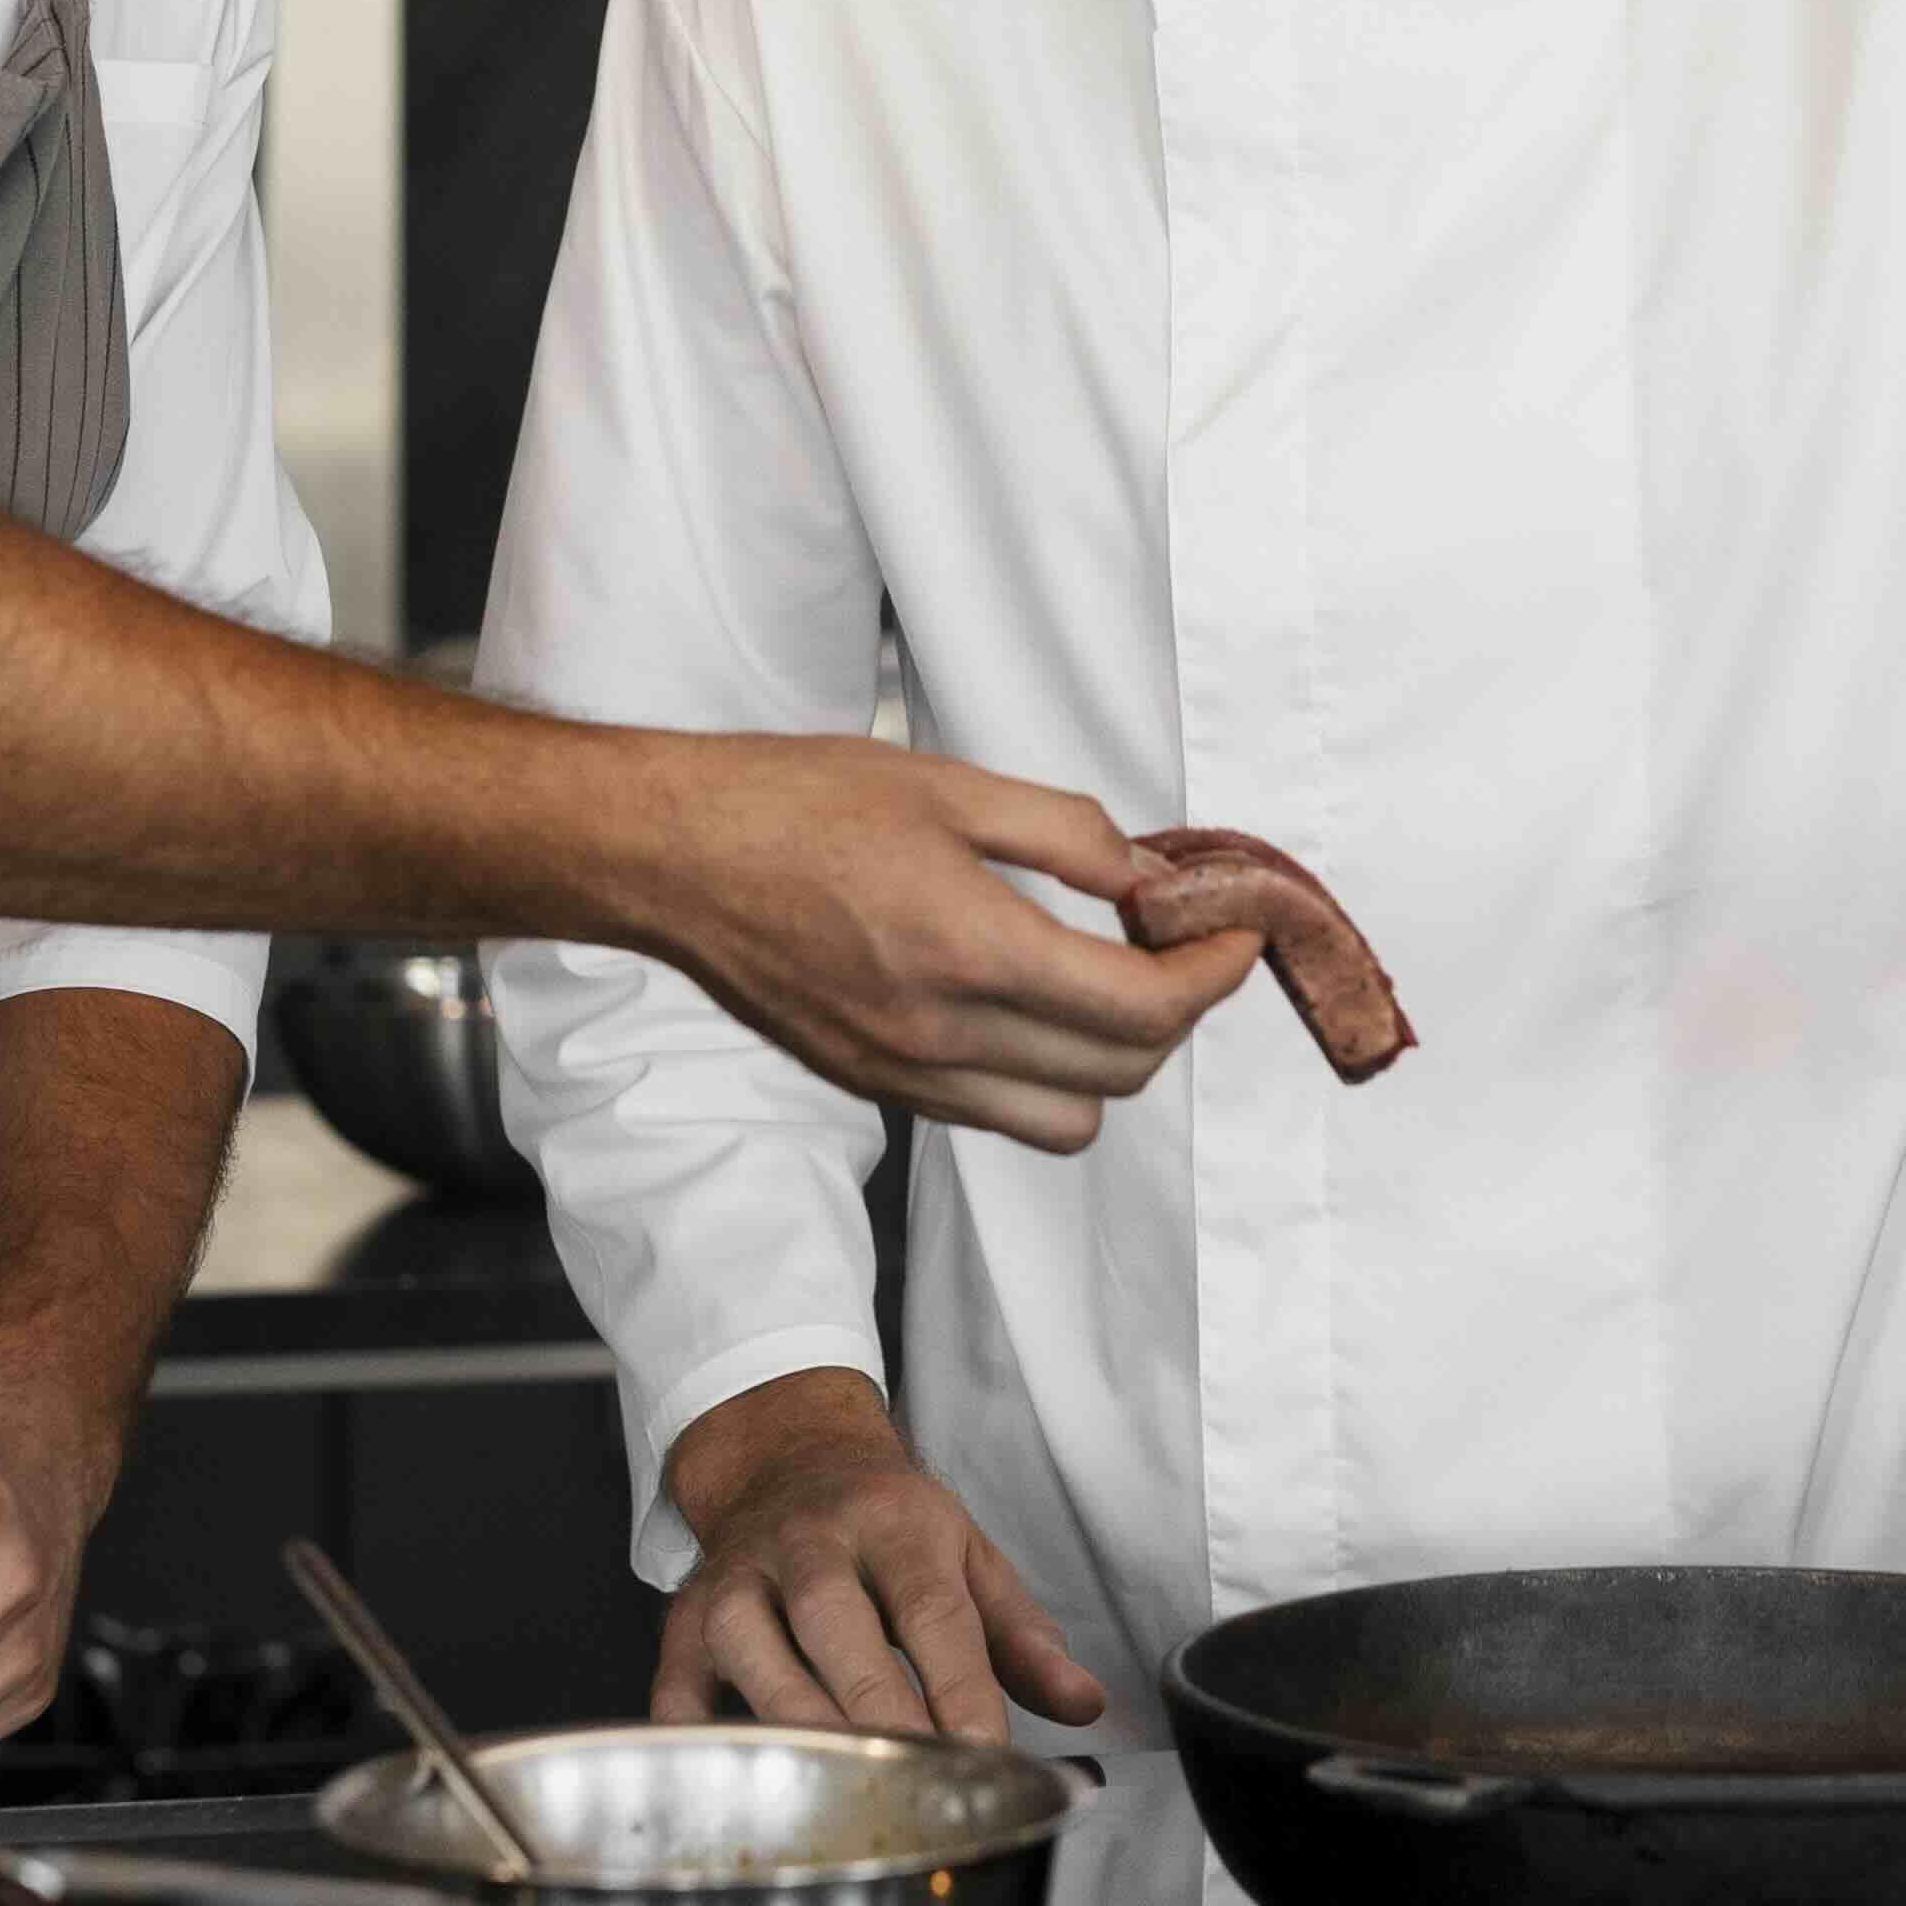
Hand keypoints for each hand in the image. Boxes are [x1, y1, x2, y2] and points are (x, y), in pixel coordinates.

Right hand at [624, 735, 1265, 1152]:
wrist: (673, 858)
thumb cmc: (797, 803)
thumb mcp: (948, 785)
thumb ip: (1066, 834)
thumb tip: (1150, 877)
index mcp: (972, 950)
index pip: (1144, 1009)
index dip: (1212, 975)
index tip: (1233, 931)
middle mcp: (943, 1035)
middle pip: (1121, 1074)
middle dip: (1176, 1012)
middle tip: (1178, 944)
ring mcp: (906, 1075)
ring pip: (1067, 1121)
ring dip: (1111, 1061)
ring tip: (1104, 982)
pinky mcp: (875, 1086)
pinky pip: (997, 1114)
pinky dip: (1042, 1075)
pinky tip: (1028, 1002)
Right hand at [655, 1369, 1104, 1743]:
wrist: (786, 1457)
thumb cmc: (889, 1524)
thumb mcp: (969, 1554)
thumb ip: (1024, 1636)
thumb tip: (1082, 1704)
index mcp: (896, 1524)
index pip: (933, 1610)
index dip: (960, 1688)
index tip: (989, 1754)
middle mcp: (811, 1544)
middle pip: (838, 1627)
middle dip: (877, 1711)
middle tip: (917, 1784)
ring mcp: (739, 1579)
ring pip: (754, 1652)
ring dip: (797, 1726)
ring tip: (842, 1794)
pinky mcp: (685, 1619)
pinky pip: (677, 1686)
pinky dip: (697, 1739)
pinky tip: (736, 1788)